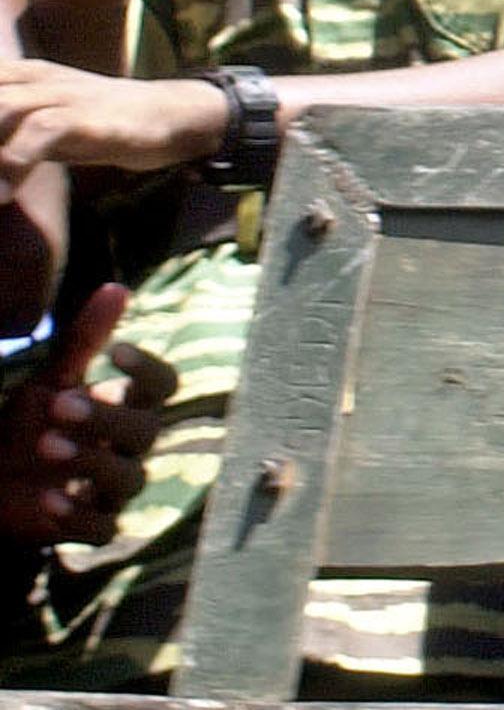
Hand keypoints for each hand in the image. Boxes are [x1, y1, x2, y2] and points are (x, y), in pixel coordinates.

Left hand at [0, 63, 226, 196]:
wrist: (168, 115)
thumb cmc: (95, 123)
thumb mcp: (38, 122)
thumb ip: (5, 131)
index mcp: (15, 77)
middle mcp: (31, 80)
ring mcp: (61, 95)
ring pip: (1, 110)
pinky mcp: (88, 118)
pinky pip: (39, 134)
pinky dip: (13, 163)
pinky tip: (4, 195)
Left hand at [0, 283, 175, 545]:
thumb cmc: (27, 425)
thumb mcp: (51, 381)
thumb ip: (85, 340)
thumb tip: (118, 288)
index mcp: (127, 407)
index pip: (164, 387)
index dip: (148, 370)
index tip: (117, 351)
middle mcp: (128, 448)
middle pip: (146, 431)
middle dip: (106, 418)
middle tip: (58, 405)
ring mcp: (111, 489)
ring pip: (129, 478)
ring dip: (91, 461)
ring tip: (44, 445)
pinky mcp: (90, 526)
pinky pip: (101, 527)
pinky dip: (76, 514)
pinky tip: (47, 498)